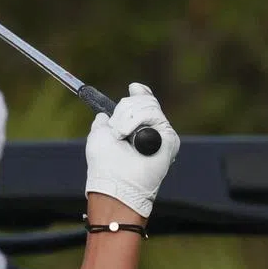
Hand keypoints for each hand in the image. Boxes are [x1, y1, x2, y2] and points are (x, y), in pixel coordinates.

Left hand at [84, 82, 180, 217]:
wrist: (116, 181)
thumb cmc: (104, 164)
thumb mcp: (98, 136)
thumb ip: (102, 122)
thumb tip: (103, 114)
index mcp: (134, 129)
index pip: (143, 104)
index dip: (140, 94)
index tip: (133, 87)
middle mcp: (150, 130)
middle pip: (143, 101)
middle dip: (124, 110)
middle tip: (116, 131)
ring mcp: (161, 134)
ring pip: (148, 106)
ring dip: (128, 117)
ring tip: (121, 136)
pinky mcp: (169, 138)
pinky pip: (154, 115)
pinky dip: (137, 121)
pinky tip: (130, 137)